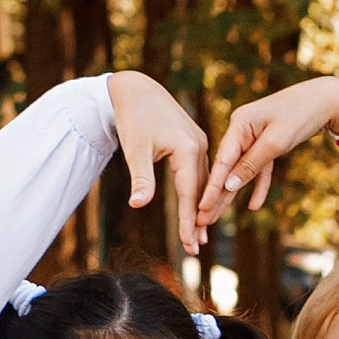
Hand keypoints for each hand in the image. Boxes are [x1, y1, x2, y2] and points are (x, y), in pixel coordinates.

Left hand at [105, 71, 210, 255]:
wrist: (137, 90)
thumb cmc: (133, 119)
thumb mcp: (135, 150)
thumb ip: (141, 178)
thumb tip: (138, 205)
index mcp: (189, 149)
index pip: (190, 194)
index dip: (189, 221)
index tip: (189, 244)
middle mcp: (201, 146)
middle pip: (202, 191)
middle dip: (198, 221)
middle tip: (195, 248)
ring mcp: (201, 143)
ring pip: (204, 183)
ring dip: (201, 208)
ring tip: (199, 234)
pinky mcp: (195, 142)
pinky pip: (201, 172)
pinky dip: (199, 192)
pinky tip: (197, 206)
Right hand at [198, 79, 338, 231]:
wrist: (327, 99)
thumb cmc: (301, 115)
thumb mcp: (276, 142)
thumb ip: (251, 164)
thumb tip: (229, 186)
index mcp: (239, 123)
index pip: (222, 161)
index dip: (211, 187)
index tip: (201, 208)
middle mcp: (242, 129)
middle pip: (227, 167)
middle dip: (216, 196)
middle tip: (202, 221)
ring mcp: (254, 136)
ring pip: (241, 170)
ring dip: (231, 194)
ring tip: (216, 217)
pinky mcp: (267, 142)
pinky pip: (259, 168)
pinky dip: (258, 185)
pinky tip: (254, 205)